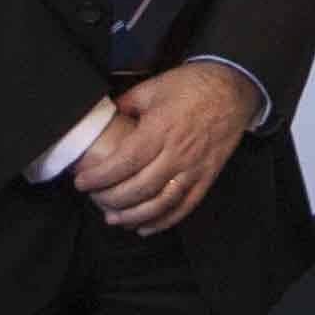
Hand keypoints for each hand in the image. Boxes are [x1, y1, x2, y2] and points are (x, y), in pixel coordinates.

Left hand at [72, 60, 258, 232]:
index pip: (124, 162)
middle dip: (112, 199)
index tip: (81, 182)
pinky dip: (164, 221)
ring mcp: (194, 168)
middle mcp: (177, 153)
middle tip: (94, 200)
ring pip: (161, 202)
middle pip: (140, 187)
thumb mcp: (153, 87)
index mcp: (160, 130)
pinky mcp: (206, 177)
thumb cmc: (192, 86)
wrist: (232, 89)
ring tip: (115, 219)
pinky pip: (184, 206)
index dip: (100, 176)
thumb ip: (127, 103)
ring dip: (135, 216)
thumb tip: (106, 115)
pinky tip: (145, 227)